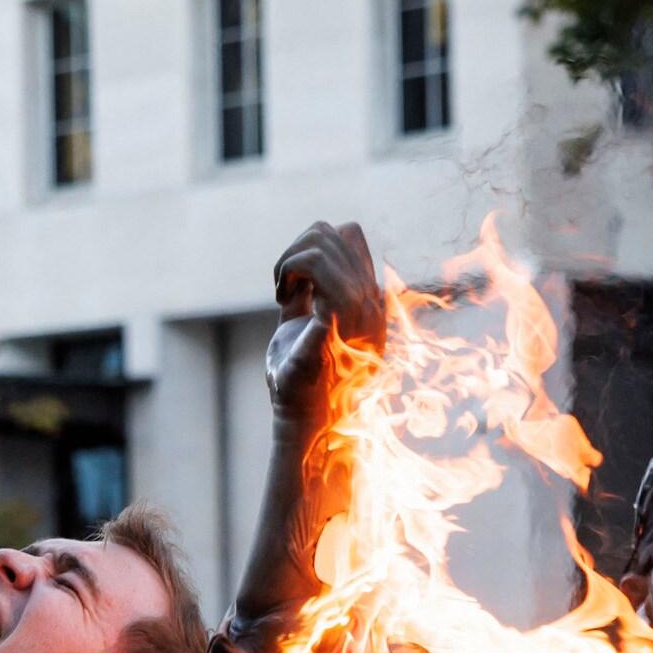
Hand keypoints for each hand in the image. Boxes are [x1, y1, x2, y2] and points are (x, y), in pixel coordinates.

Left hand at [267, 222, 385, 424]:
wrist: (302, 420)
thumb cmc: (299, 382)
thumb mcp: (303, 327)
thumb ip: (307, 297)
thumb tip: (300, 264)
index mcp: (367, 301)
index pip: (352, 236)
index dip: (318, 244)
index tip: (296, 280)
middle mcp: (371, 302)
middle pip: (337, 232)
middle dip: (297, 249)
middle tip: (283, 286)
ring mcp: (359, 309)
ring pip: (323, 244)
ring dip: (290, 260)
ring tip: (282, 293)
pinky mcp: (338, 317)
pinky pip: (317, 266)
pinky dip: (289, 270)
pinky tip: (281, 297)